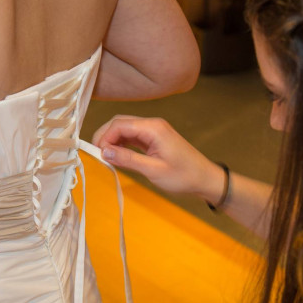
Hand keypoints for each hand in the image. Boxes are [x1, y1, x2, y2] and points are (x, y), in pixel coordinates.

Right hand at [93, 115, 222, 195]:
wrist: (205, 179)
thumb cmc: (183, 176)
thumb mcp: (153, 170)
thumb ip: (128, 160)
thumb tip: (104, 152)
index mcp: (153, 128)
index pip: (119, 124)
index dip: (104, 137)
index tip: (98, 155)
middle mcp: (152, 124)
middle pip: (120, 123)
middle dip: (105, 137)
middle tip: (98, 155)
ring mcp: (153, 131)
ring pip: (125, 129)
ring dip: (113, 141)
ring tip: (106, 157)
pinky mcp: (154, 139)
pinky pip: (132, 136)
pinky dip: (122, 144)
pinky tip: (118, 156)